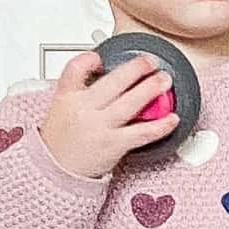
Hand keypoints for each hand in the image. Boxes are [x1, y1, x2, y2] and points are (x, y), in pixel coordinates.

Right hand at [38, 50, 182, 179]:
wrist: (56, 171)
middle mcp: (83, 109)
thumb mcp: (60, 108)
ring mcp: (100, 127)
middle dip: (136, 68)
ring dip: (151, 88)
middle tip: (149, 62)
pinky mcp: (114, 145)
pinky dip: (160, 125)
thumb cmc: (61, 141)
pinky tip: (172, 119)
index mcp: (67, 97)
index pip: (75, 68)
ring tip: (164, 80)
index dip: (89, 59)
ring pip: (130, 103)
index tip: (100, 57)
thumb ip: (78, 90)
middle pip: (112, 82)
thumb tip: (102, 73)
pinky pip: (142, 133)